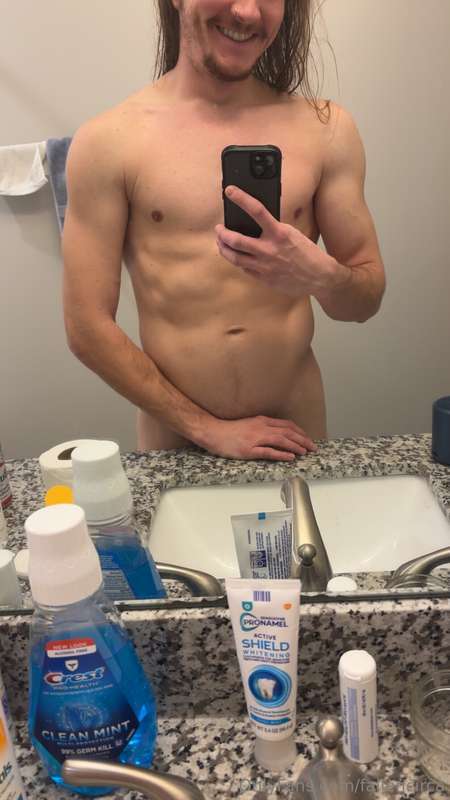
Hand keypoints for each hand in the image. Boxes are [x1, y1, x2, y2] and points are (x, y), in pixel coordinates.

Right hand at [202, 415, 316, 461]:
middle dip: (302, 439)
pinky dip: (281, 454)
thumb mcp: (249, 424)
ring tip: (305, 452)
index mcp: (262, 421)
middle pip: (287, 432)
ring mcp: (255, 438)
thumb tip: (276, 433)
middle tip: (312, 447)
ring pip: (281, 440)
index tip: (307, 438)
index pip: (286, 425)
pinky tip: (290, 457)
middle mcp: (261, 427)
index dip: (299, 432)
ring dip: (295, 446)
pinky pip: (268, 451)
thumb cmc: (228, 430)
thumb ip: (262, 427)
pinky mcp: (249, 449)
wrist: (212, 432)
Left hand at [215, 185, 341, 296]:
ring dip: (224, 249)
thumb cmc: (308, 254)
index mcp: (279, 233)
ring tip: (221, 243)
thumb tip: (256, 223)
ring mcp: (265, 266)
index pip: (256, 211)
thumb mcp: (292, 234)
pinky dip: (239, 262)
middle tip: (219, 229)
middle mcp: (269, 249)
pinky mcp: (264, 279)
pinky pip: (244, 269)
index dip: (241, 199)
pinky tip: (238, 257)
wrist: (320, 277)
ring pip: (234, 257)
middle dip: (222, 234)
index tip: (230, 191)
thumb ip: (274, 229)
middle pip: (235, 240)